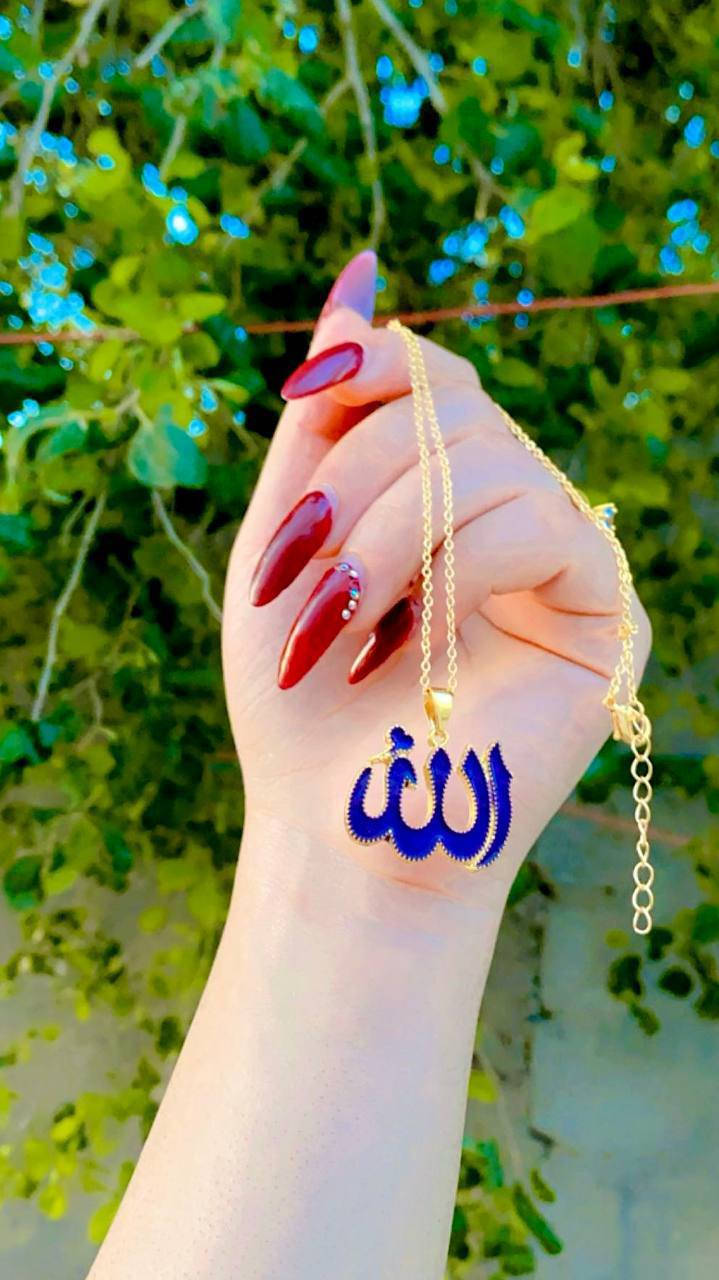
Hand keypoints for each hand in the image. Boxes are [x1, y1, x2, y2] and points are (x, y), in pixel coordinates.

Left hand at [222, 252, 651, 903]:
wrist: (338, 828)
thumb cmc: (303, 699)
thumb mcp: (289, 532)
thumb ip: (326, 413)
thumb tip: (358, 269)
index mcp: (439, 493)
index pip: (431, 374)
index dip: (370, 364)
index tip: (301, 396)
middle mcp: (510, 509)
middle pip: (451, 409)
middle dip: (352, 480)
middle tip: (291, 571)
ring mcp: (562, 554)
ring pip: (487, 461)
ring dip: (384, 536)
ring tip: (332, 626)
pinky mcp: (604, 608)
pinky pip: (538, 520)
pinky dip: (452, 570)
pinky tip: (410, 645)